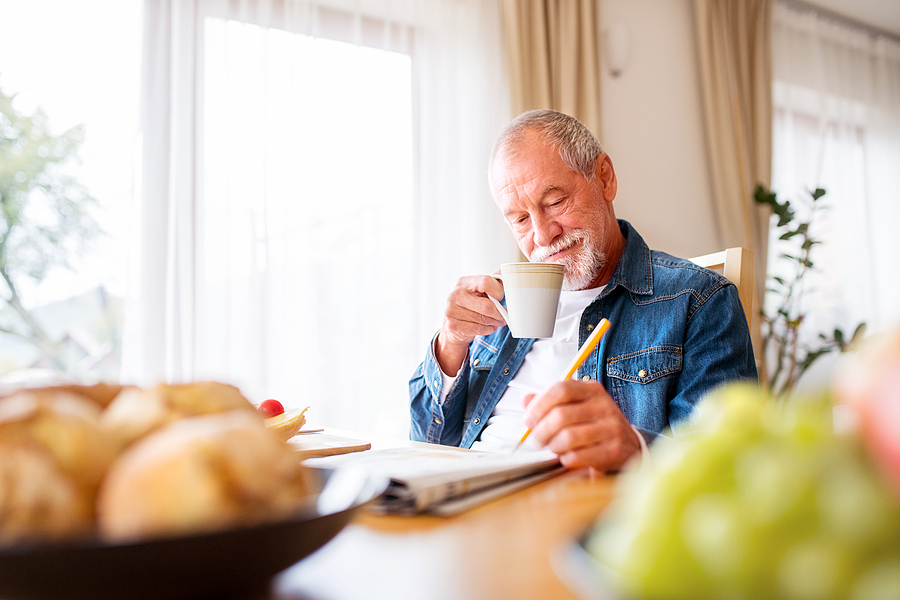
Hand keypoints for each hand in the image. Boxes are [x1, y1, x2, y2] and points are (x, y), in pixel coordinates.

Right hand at [435, 274, 505, 375]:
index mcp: (464, 282)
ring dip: (495, 322)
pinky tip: (488, 327)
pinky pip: (478, 329)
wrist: (453, 323)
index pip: (486, 282)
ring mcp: (452, 310)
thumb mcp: (480, 290)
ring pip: (484, 319)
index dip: (498, 291)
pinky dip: (488, 329)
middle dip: (499, 313)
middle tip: (504, 315)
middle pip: (487, 306)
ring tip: (497, 321)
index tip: (500, 297)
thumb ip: (492, 282)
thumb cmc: (470, 305)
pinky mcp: (453, 325)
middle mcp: (455, 295)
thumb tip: (506, 272)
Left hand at [523, 379, 640, 471]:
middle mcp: (604, 406)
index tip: (529, 419)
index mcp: (592, 390)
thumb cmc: (596, 425)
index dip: (539, 405)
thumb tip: (526, 399)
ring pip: (568, 437)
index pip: (561, 389)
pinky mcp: (614, 450)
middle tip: (537, 440)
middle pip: (561, 415)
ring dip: (553, 446)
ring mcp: (611, 427)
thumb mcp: (576, 406)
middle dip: (541, 431)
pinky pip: (578, 456)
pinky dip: (566, 459)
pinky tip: (567, 457)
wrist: (629, 446)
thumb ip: (551, 402)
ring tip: (552, 448)